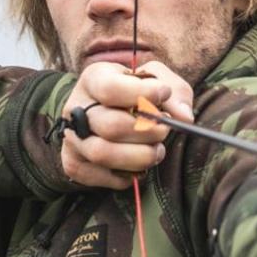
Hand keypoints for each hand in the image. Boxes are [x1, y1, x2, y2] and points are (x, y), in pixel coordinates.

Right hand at [60, 60, 194, 189]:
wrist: (104, 114)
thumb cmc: (135, 94)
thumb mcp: (155, 79)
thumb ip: (175, 91)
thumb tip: (185, 117)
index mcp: (93, 79)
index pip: (110, 89)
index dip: (142, 94)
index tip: (164, 93)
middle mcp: (76, 108)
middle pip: (111, 126)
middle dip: (148, 132)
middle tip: (165, 130)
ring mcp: (72, 139)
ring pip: (104, 154)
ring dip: (141, 156)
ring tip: (156, 150)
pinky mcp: (75, 165)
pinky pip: (105, 177)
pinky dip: (130, 175)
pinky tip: (139, 164)